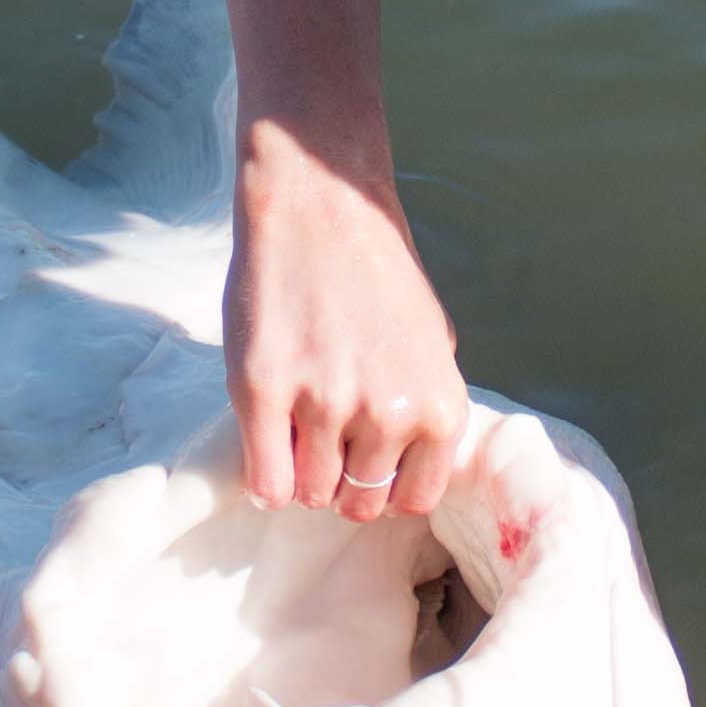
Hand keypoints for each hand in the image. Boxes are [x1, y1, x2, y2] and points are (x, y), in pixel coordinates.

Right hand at [225, 118, 469, 518]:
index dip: (384, 484)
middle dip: (340, 482)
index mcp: (441, 406)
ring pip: (310, 494)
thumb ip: (429, 406)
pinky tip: (266, 439)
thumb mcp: (433, 341)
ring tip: (296, 420)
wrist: (320, 202)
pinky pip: (266, 483)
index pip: (413, 500)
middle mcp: (390, 413)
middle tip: (324, 438)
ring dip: (300, 470)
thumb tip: (412, 470)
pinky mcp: (265, 389)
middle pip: (358, 504)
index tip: (364, 458)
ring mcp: (327, 403)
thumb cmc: (376, 269)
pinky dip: (264, 477)